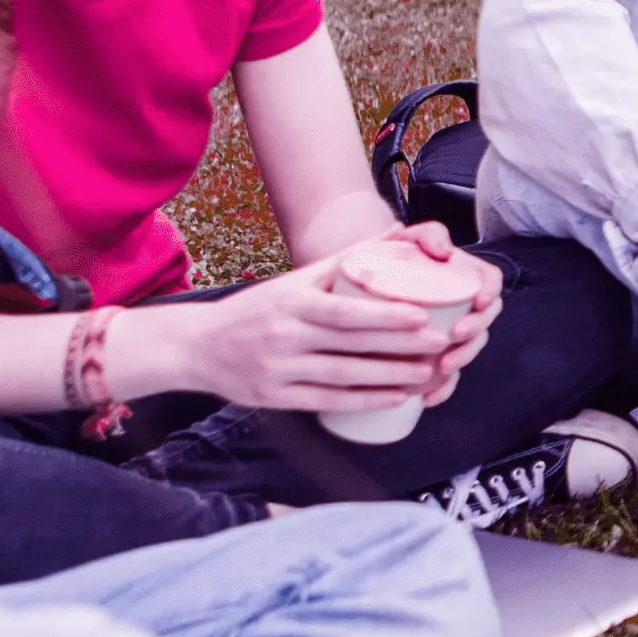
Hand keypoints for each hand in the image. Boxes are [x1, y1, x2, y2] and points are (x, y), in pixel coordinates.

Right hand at [138, 251, 455, 414]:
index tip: (421, 314)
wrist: (197, 346)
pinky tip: (395, 398)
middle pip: (350, 344)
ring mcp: (279, 369)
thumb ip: (347, 260)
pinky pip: (327, 402)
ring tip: (428, 374)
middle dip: (399, 347)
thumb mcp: (295, 280)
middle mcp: (285, 335)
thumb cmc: (257, 309)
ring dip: (389, 377)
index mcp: (292, 302)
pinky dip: (363, 401)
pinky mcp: (275, 398)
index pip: (344, 310)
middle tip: (441, 344)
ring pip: (343, 377)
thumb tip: (400, 234)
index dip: (383, 315)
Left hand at [383, 223, 505, 403]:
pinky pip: (448, 376)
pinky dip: (443, 389)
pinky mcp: (437, 355)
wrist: (367, 282)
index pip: (491, 281)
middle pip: (484, 319)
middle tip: (456, 334)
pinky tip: (429, 399)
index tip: (479, 300)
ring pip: (469, 348)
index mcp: (466, 275)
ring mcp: (452, 332)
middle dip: (476, 330)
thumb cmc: (393, 258)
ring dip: (463, 359)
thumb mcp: (411, 239)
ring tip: (444, 367)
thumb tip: (444, 250)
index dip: (490, 291)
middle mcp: (464, 305)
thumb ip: (428, 235)